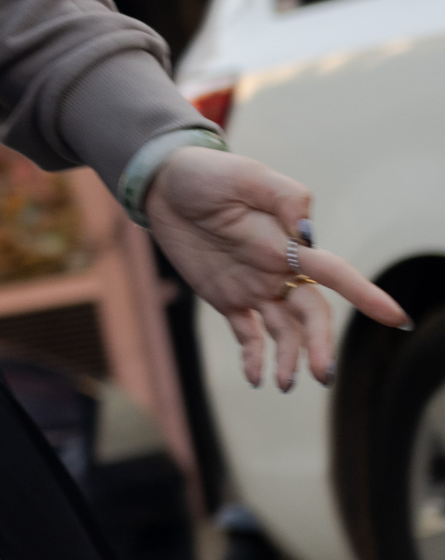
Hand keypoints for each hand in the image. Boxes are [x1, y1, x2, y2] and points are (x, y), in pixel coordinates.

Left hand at [143, 145, 409, 392]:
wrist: (164, 184)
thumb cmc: (209, 175)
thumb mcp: (247, 176)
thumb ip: (285, 199)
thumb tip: (309, 233)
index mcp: (291, 244)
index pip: (336, 274)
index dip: (367, 296)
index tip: (395, 319)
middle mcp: (279, 271)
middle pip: (311, 314)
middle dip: (320, 344)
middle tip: (322, 374)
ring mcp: (254, 287)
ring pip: (285, 331)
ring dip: (290, 359)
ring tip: (285, 384)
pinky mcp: (226, 297)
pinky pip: (247, 333)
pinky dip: (254, 357)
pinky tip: (255, 377)